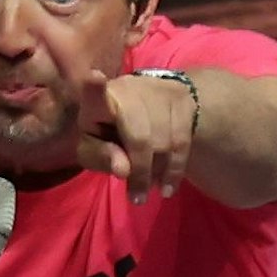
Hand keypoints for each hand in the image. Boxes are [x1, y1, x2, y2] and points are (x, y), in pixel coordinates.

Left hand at [75, 69, 196, 203]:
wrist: (149, 106)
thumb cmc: (110, 131)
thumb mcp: (94, 148)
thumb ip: (100, 158)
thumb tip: (123, 169)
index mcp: (99, 102)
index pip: (96, 95)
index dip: (94, 88)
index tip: (94, 77)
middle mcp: (128, 90)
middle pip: (140, 136)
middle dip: (140, 171)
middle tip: (137, 198)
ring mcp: (158, 91)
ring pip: (164, 141)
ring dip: (158, 173)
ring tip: (150, 189)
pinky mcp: (181, 99)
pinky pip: (182, 142)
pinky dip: (175, 170)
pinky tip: (167, 186)